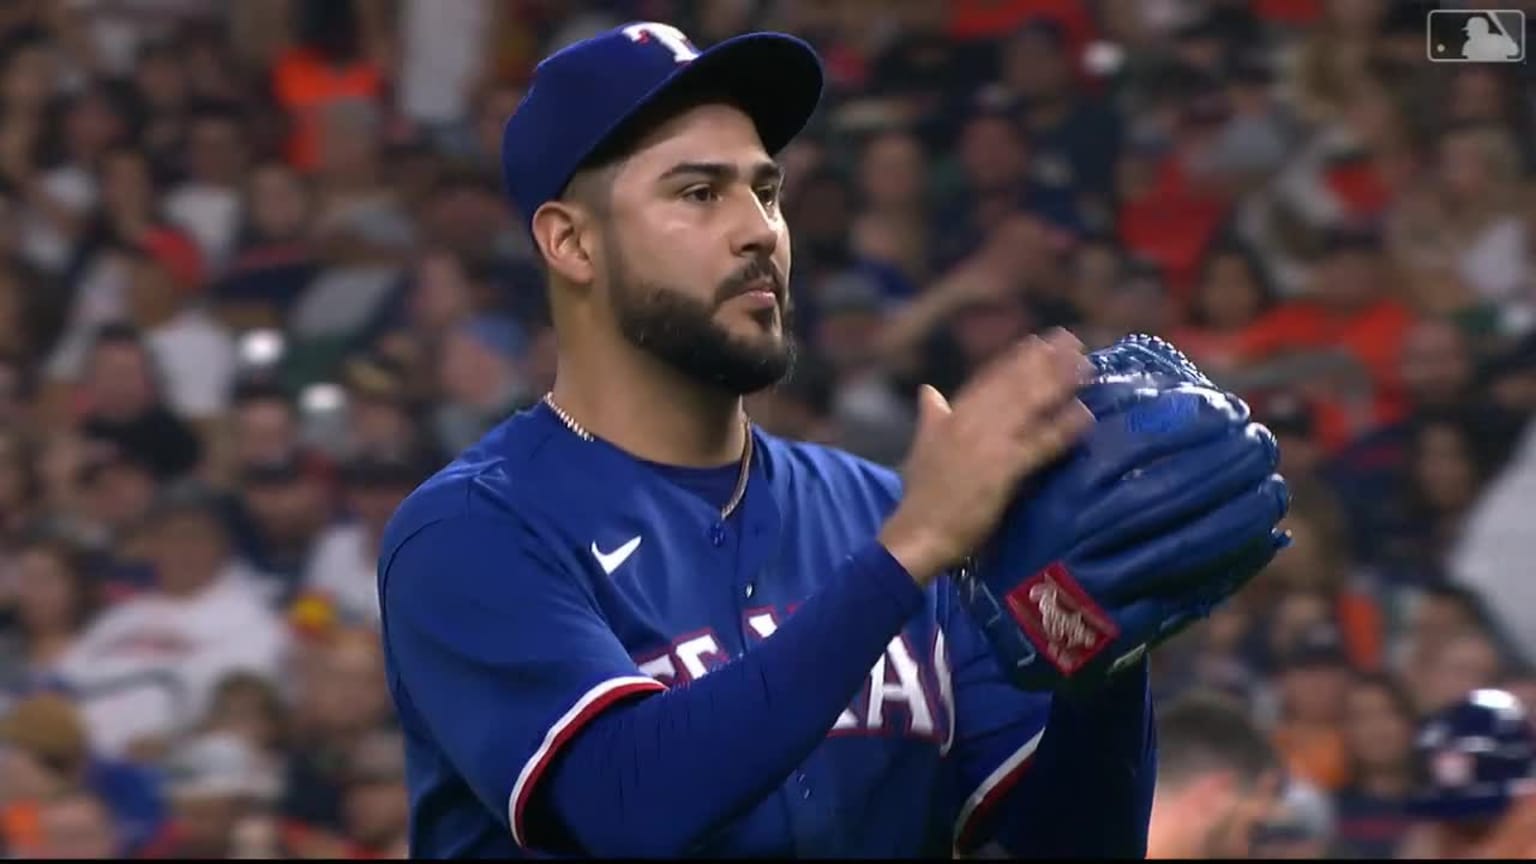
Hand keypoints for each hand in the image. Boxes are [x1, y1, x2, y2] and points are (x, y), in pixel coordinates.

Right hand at [881, 329, 1094, 584]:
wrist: (917, 534)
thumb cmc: (922, 497)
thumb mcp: (923, 448)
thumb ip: (931, 417)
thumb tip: (928, 391)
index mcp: (952, 417)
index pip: (989, 379)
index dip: (1016, 360)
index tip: (1040, 341)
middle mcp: (970, 422)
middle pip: (1014, 385)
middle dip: (1045, 362)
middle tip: (1072, 341)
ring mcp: (987, 445)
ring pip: (1028, 406)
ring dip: (1058, 383)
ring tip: (1085, 367)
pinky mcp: (1002, 471)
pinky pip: (1039, 444)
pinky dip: (1062, 428)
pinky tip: (1084, 415)